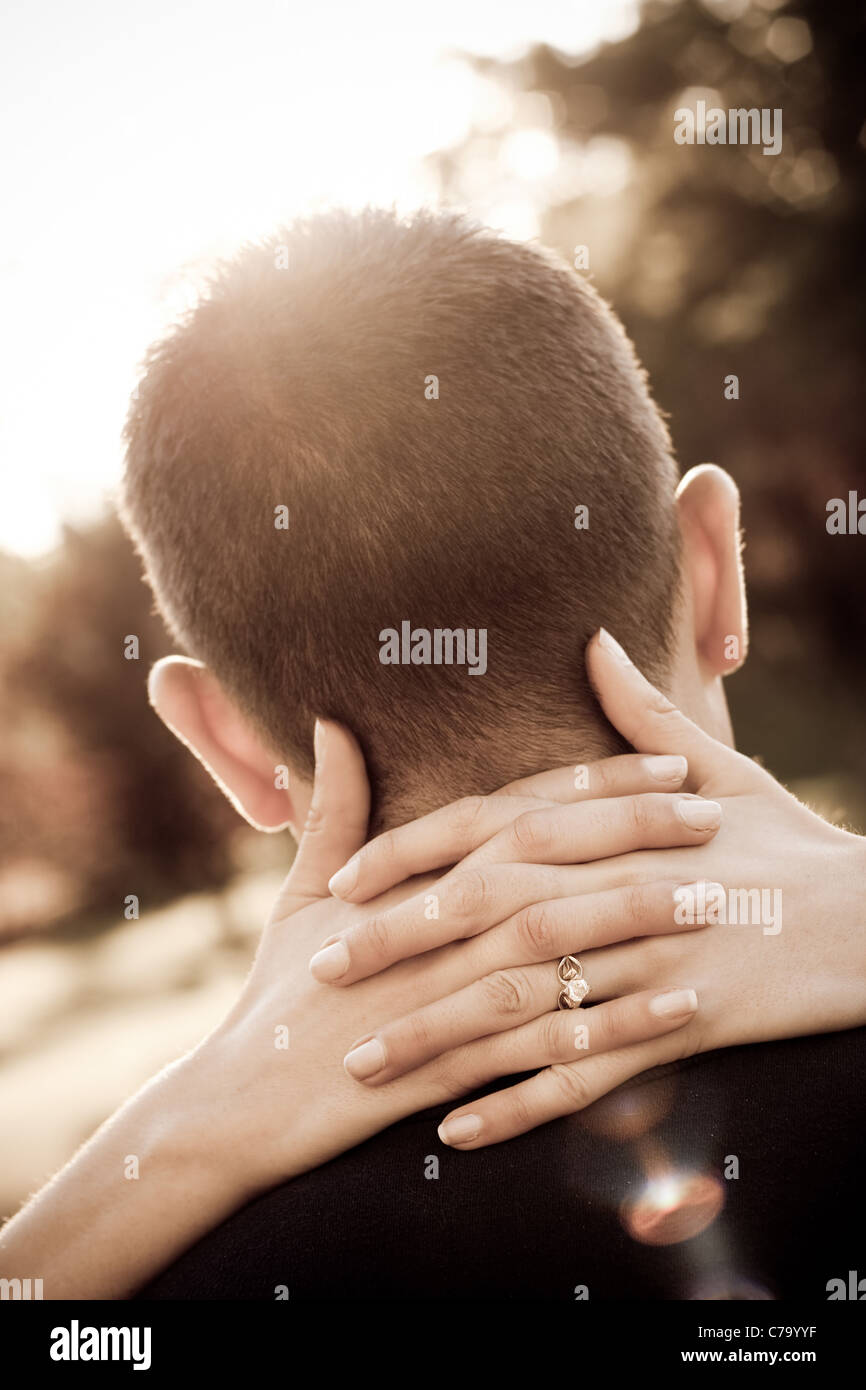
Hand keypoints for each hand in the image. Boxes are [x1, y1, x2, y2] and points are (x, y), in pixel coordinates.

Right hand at [205, 720, 706, 1190]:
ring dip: (639, 921)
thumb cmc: (278, 992)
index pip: (518, 811)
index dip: (596, 783)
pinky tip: (683, 1011)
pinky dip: (620, 1025)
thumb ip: (334, 809)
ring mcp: (446, 998)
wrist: (243, 1098)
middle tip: (713, 816)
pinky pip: (551, 1044)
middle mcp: (434, 928)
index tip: (668, 760)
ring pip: (560, 947)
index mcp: (411, 878)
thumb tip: (329, 723)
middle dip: (635, 836)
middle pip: (550, 865)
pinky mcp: (457, 1068)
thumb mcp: (300, 893)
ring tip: (715, 900)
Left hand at [325, 629, 865, 1148]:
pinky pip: (590, 1076)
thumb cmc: (789, 843)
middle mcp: (627, 892)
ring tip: (366, 1063)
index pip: (498, 833)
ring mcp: (653, 965)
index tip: (344, 880)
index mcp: (623, 828)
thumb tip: (592, 640)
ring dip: (440, 1034)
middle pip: (494, 919)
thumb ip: (643, 715)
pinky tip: (458, 1127)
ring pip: (530, 1003)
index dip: (416, 854)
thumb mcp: (724, 769)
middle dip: (403, 944)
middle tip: (324, 970)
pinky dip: (522, 1104)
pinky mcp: (684, 1031)